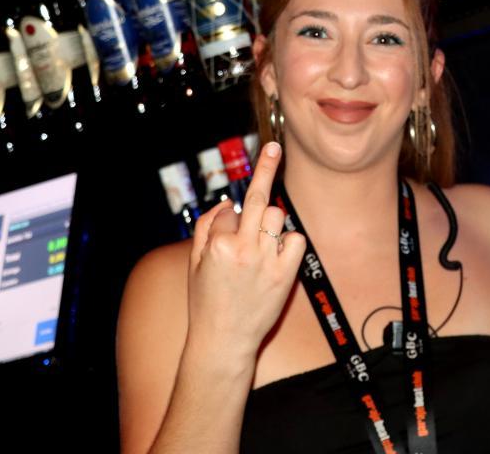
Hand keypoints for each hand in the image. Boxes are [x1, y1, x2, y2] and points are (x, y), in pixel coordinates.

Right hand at [185, 141, 305, 360]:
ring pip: (278, 217)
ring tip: (260, 247)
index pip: (231, 210)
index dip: (231, 218)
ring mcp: (266, 261)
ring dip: (270, 223)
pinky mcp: (285, 274)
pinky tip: (276, 258)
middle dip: (266, 168)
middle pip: (260, 199)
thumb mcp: (195, 262)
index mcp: (218, 245)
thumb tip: (228, 202)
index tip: (243, 195)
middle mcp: (243, 249)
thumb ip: (208, 227)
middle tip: (274, 147)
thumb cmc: (206, 300)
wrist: (223, 341)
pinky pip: (295, 240)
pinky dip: (288, 243)